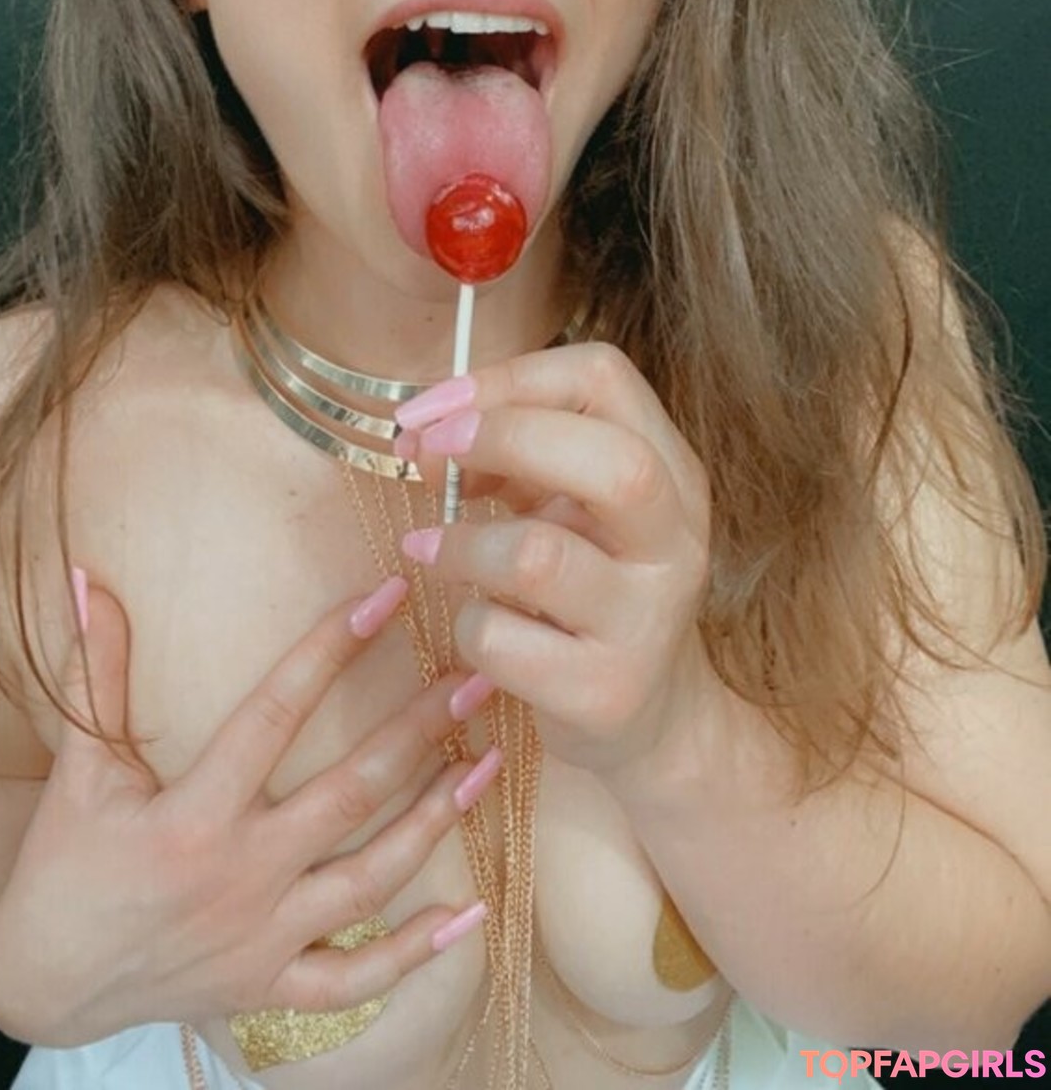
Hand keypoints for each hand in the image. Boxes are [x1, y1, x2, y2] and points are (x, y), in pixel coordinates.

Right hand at [0, 579, 491, 1044]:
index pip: (274, 714)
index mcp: (193, 816)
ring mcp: (262, 937)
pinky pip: (354, 978)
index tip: (384, 597)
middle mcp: (239, 876)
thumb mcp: (79, 770)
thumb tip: (92, 582)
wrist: (43, 982)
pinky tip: (470, 913)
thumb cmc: (65, 864)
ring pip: (370, 879)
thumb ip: (94, 675)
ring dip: (436, 820)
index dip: (330, 649)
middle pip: (350, 794)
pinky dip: (414, 952)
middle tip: (477, 677)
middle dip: (420, 731)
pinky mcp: (270, 986)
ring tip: (489, 762)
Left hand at [398, 341, 713, 780]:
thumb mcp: (572, 509)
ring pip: (537, 556)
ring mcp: (647, 621)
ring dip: (459, 544)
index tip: (437, 408)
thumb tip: (424, 430)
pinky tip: (475, 631)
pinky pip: (500, 639)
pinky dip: (464, 625)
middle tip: (425, 453)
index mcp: (672, 473)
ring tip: (429, 550)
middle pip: (609, 460)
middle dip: (499, 438)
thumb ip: (515, 460)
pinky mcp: (604, 693)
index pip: (604, 379)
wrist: (653, 720)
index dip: (510, 378)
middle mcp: (675, 542)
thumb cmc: (591, 590)